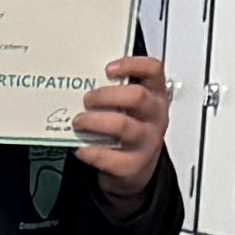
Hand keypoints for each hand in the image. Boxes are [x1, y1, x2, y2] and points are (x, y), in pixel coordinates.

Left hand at [68, 52, 171, 206]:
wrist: (135, 169)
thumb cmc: (128, 128)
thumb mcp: (128, 106)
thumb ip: (113, 92)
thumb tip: (81, 82)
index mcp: (155, 95)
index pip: (153, 70)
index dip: (132, 65)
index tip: (108, 69)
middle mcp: (155, 116)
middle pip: (137, 97)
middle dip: (106, 96)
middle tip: (87, 100)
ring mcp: (147, 141)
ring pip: (122, 125)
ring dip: (95, 121)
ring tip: (79, 122)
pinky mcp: (134, 165)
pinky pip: (111, 157)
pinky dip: (91, 152)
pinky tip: (81, 148)